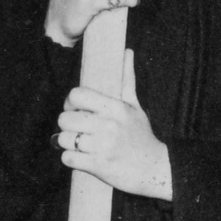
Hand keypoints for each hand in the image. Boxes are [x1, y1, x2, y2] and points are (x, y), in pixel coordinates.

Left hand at [59, 54, 170, 200]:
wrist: (156, 169)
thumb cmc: (142, 136)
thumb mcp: (135, 106)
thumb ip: (127, 79)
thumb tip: (127, 51)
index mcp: (115, 108)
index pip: (77, 95)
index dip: (69, 102)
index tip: (74, 108)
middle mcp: (108, 125)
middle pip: (65, 118)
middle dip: (66, 124)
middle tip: (74, 128)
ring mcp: (103, 147)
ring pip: (64, 139)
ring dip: (66, 142)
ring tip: (75, 143)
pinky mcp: (99, 166)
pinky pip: (68, 158)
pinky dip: (69, 158)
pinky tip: (79, 156)